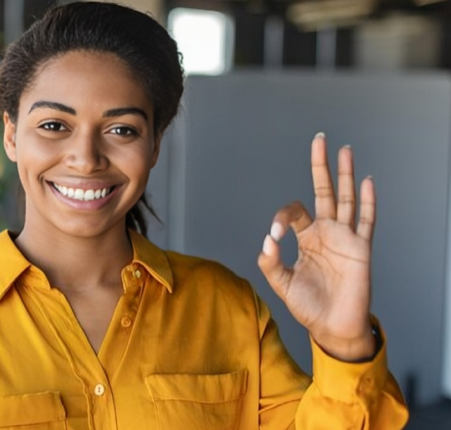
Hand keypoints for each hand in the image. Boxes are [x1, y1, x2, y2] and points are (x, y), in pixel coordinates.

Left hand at [257, 133, 375, 361]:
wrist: (332, 328)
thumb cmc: (309, 306)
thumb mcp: (282, 284)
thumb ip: (271, 263)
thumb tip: (268, 240)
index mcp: (307, 239)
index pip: (294, 213)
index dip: (282, 217)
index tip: (276, 233)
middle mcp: (326, 233)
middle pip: (324, 192)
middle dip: (321, 166)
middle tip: (319, 140)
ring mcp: (345, 238)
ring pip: (346, 199)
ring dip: (346, 175)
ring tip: (345, 150)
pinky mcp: (361, 249)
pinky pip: (366, 221)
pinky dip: (367, 202)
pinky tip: (367, 182)